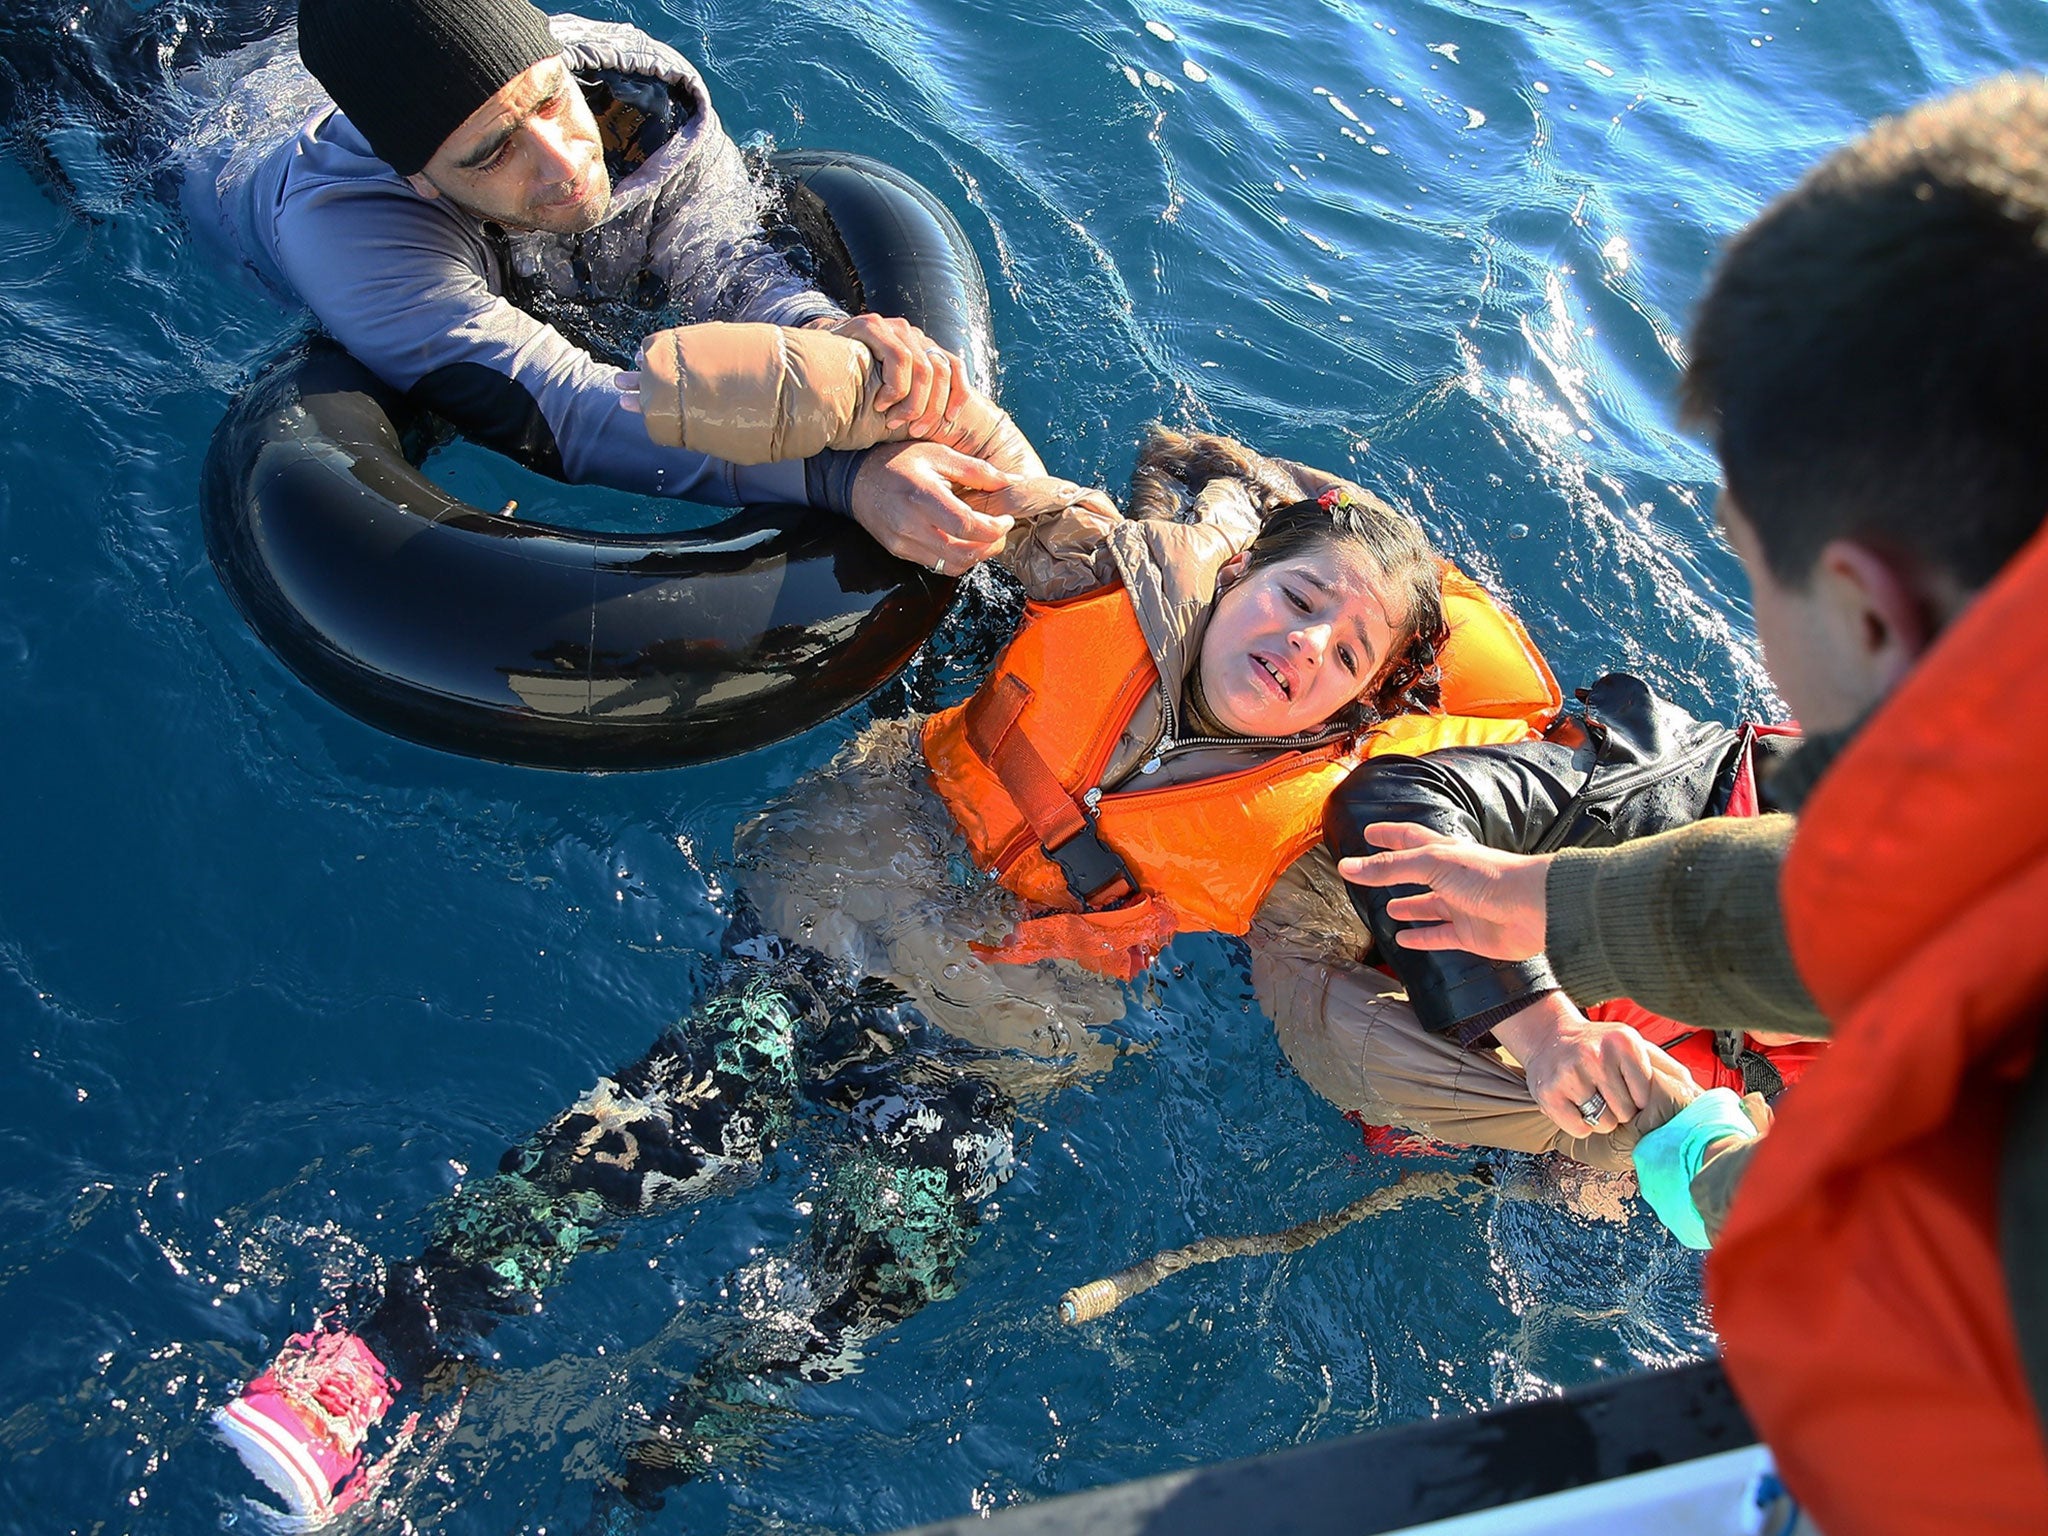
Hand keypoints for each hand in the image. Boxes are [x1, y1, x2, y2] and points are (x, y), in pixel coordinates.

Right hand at [812, 313, 967, 436]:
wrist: (810, 360)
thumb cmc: (851, 386)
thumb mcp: (888, 393)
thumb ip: (912, 400)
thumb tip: (941, 428)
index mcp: (921, 348)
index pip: (954, 366)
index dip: (958, 395)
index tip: (949, 422)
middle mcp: (911, 334)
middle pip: (941, 370)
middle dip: (932, 408)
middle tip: (915, 431)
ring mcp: (893, 328)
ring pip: (923, 368)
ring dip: (912, 403)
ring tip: (893, 421)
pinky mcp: (873, 326)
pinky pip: (899, 358)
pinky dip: (895, 387)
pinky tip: (881, 403)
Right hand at [850, 440, 1014, 573]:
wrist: (856, 479)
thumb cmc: (898, 461)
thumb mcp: (938, 454)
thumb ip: (976, 470)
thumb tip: (1011, 481)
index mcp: (922, 496)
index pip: (966, 526)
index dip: (993, 528)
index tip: (1005, 519)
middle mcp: (910, 525)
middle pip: (963, 553)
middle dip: (990, 546)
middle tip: (1000, 531)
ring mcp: (903, 543)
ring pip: (952, 565)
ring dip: (976, 556)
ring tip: (985, 537)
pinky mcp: (900, 552)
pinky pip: (937, 565)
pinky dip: (958, 558)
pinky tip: (964, 541)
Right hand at [1336, 822, 1550, 960]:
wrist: (1533, 908)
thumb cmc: (1489, 877)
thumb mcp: (1431, 865)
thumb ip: (1389, 868)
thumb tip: (1348, 866)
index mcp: (1445, 852)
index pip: (1410, 838)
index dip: (1389, 834)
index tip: (1370, 832)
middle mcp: (1452, 877)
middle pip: (1417, 872)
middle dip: (1395, 872)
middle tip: (1373, 872)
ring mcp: (1462, 906)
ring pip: (1428, 905)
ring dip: (1409, 906)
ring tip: (1388, 909)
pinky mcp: (1470, 934)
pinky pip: (1440, 936)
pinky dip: (1422, 937)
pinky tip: (1405, 939)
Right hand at [1493, 993, 1693, 1136]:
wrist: (1549, 1036)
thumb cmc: (1599, 1046)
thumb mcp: (1634, 1046)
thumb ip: (1667, 1068)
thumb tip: (1699, 1097)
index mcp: (1624, 1042)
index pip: (1645, 1097)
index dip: (1638, 1100)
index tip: (1627, 1089)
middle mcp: (1595, 1054)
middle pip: (1625, 1113)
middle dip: (1619, 1110)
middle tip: (1606, 1093)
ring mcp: (1569, 1073)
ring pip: (1603, 1123)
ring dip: (1600, 1119)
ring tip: (1591, 1097)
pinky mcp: (1548, 1092)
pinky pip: (1578, 1129)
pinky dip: (1579, 1124)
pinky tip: (1574, 1104)